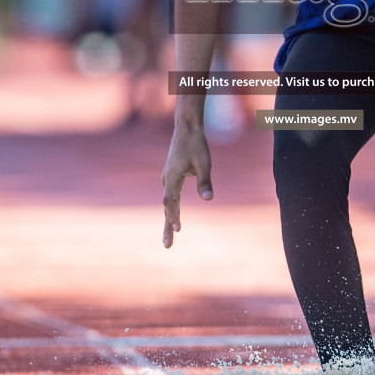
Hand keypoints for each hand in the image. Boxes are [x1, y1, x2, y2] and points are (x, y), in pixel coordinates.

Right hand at [160, 115, 212, 247]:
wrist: (187, 128)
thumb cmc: (196, 145)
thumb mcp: (204, 163)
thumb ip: (205, 182)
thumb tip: (208, 199)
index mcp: (172, 177)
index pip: (170, 201)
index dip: (173, 216)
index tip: (178, 229)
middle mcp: (167, 179)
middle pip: (166, 207)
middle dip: (167, 227)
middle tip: (167, 246)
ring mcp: (168, 179)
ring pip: (167, 204)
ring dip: (168, 220)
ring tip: (169, 238)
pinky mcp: (171, 177)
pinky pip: (170, 198)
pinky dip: (171, 210)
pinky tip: (174, 219)